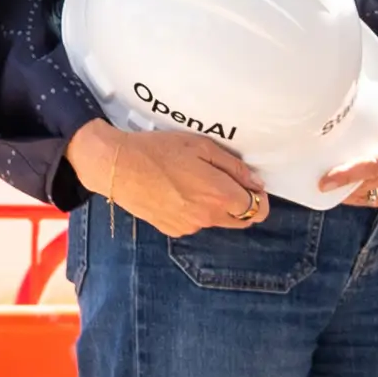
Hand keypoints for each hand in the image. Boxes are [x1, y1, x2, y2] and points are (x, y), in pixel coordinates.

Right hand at [68, 123, 268, 235]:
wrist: (117, 167)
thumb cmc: (159, 150)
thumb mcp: (201, 147)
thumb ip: (233, 167)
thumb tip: (255, 182)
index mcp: (219, 195)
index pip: (257, 209)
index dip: (260, 198)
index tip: (252, 185)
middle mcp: (207, 216)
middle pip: (241, 221)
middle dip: (242, 205)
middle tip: (227, 182)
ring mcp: (190, 226)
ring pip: (217, 221)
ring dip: (217, 206)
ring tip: (195, 182)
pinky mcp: (173, 230)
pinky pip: (195, 222)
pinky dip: (195, 210)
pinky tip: (178, 192)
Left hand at [318, 108, 377, 208]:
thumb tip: (348, 132)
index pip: (373, 164)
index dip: (347, 174)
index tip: (324, 181)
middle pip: (365, 184)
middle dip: (339, 186)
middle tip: (314, 180)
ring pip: (368, 196)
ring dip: (347, 192)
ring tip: (327, 184)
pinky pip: (377, 200)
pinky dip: (361, 195)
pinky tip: (349, 188)